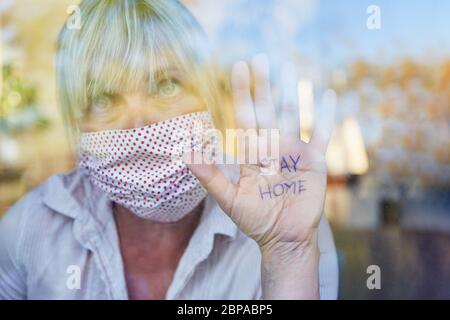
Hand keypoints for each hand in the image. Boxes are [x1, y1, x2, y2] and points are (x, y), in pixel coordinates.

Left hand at [186, 54, 335, 253]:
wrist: (283, 237)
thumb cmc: (255, 219)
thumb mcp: (229, 198)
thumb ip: (209, 175)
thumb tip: (184, 154)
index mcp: (252, 153)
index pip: (245, 116)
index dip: (241, 93)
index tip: (238, 68)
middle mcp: (272, 147)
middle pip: (268, 110)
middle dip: (265, 85)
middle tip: (261, 58)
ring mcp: (294, 151)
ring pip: (293, 115)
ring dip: (293, 93)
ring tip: (291, 70)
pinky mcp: (314, 161)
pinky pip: (321, 134)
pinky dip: (325, 116)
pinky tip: (327, 95)